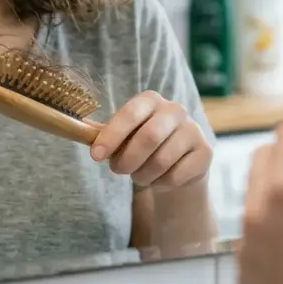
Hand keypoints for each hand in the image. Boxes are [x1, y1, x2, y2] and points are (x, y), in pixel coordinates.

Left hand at [89, 90, 211, 187]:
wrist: (179, 162)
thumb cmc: (143, 146)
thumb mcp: (124, 136)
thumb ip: (104, 134)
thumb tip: (77, 131)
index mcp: (151, 100)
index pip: (131, 114)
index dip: (112, 135)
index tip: (96, 156)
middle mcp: (175, 110)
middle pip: (149, 137)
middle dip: (127, 160)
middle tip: (117, 171)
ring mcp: (193, 130)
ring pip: (162, 161)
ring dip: (142, 175)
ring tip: (139, 175)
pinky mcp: (205, 152)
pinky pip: (175, 175)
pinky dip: (159, 183)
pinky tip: (159, 178)